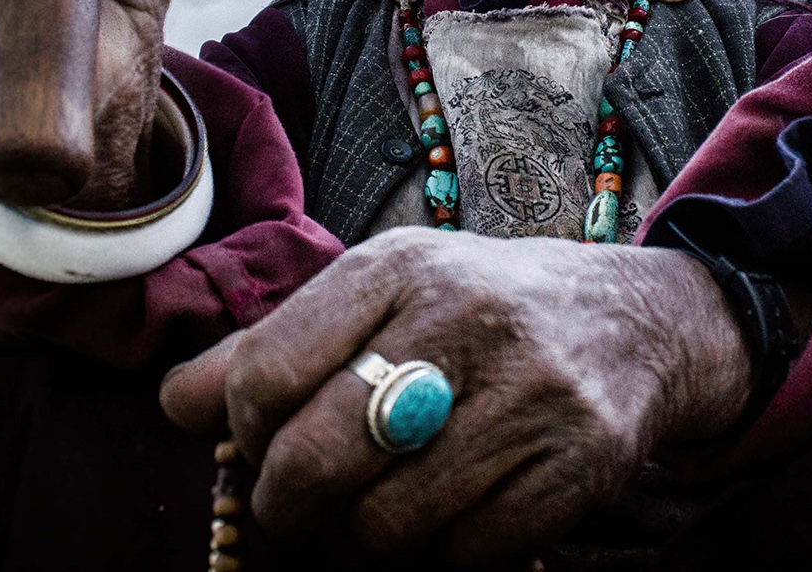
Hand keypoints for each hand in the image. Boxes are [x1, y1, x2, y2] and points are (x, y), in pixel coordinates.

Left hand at [159, 229, 752, 561]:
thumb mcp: (379, 294)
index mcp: (398, 268)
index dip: (241, 433)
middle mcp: (463, 318)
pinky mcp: (577, 463)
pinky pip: (465, 554)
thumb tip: (176, 405)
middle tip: (293, 510)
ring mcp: (527, 394)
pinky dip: (442, 553)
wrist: (635, 321)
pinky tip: (450, 511)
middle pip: (316, 459)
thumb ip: (274, 344)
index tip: (256, 445)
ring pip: (385, 524)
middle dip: (285, 506)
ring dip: (365, 535)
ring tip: (380, 503)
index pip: (265, 373)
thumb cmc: (476, 313)